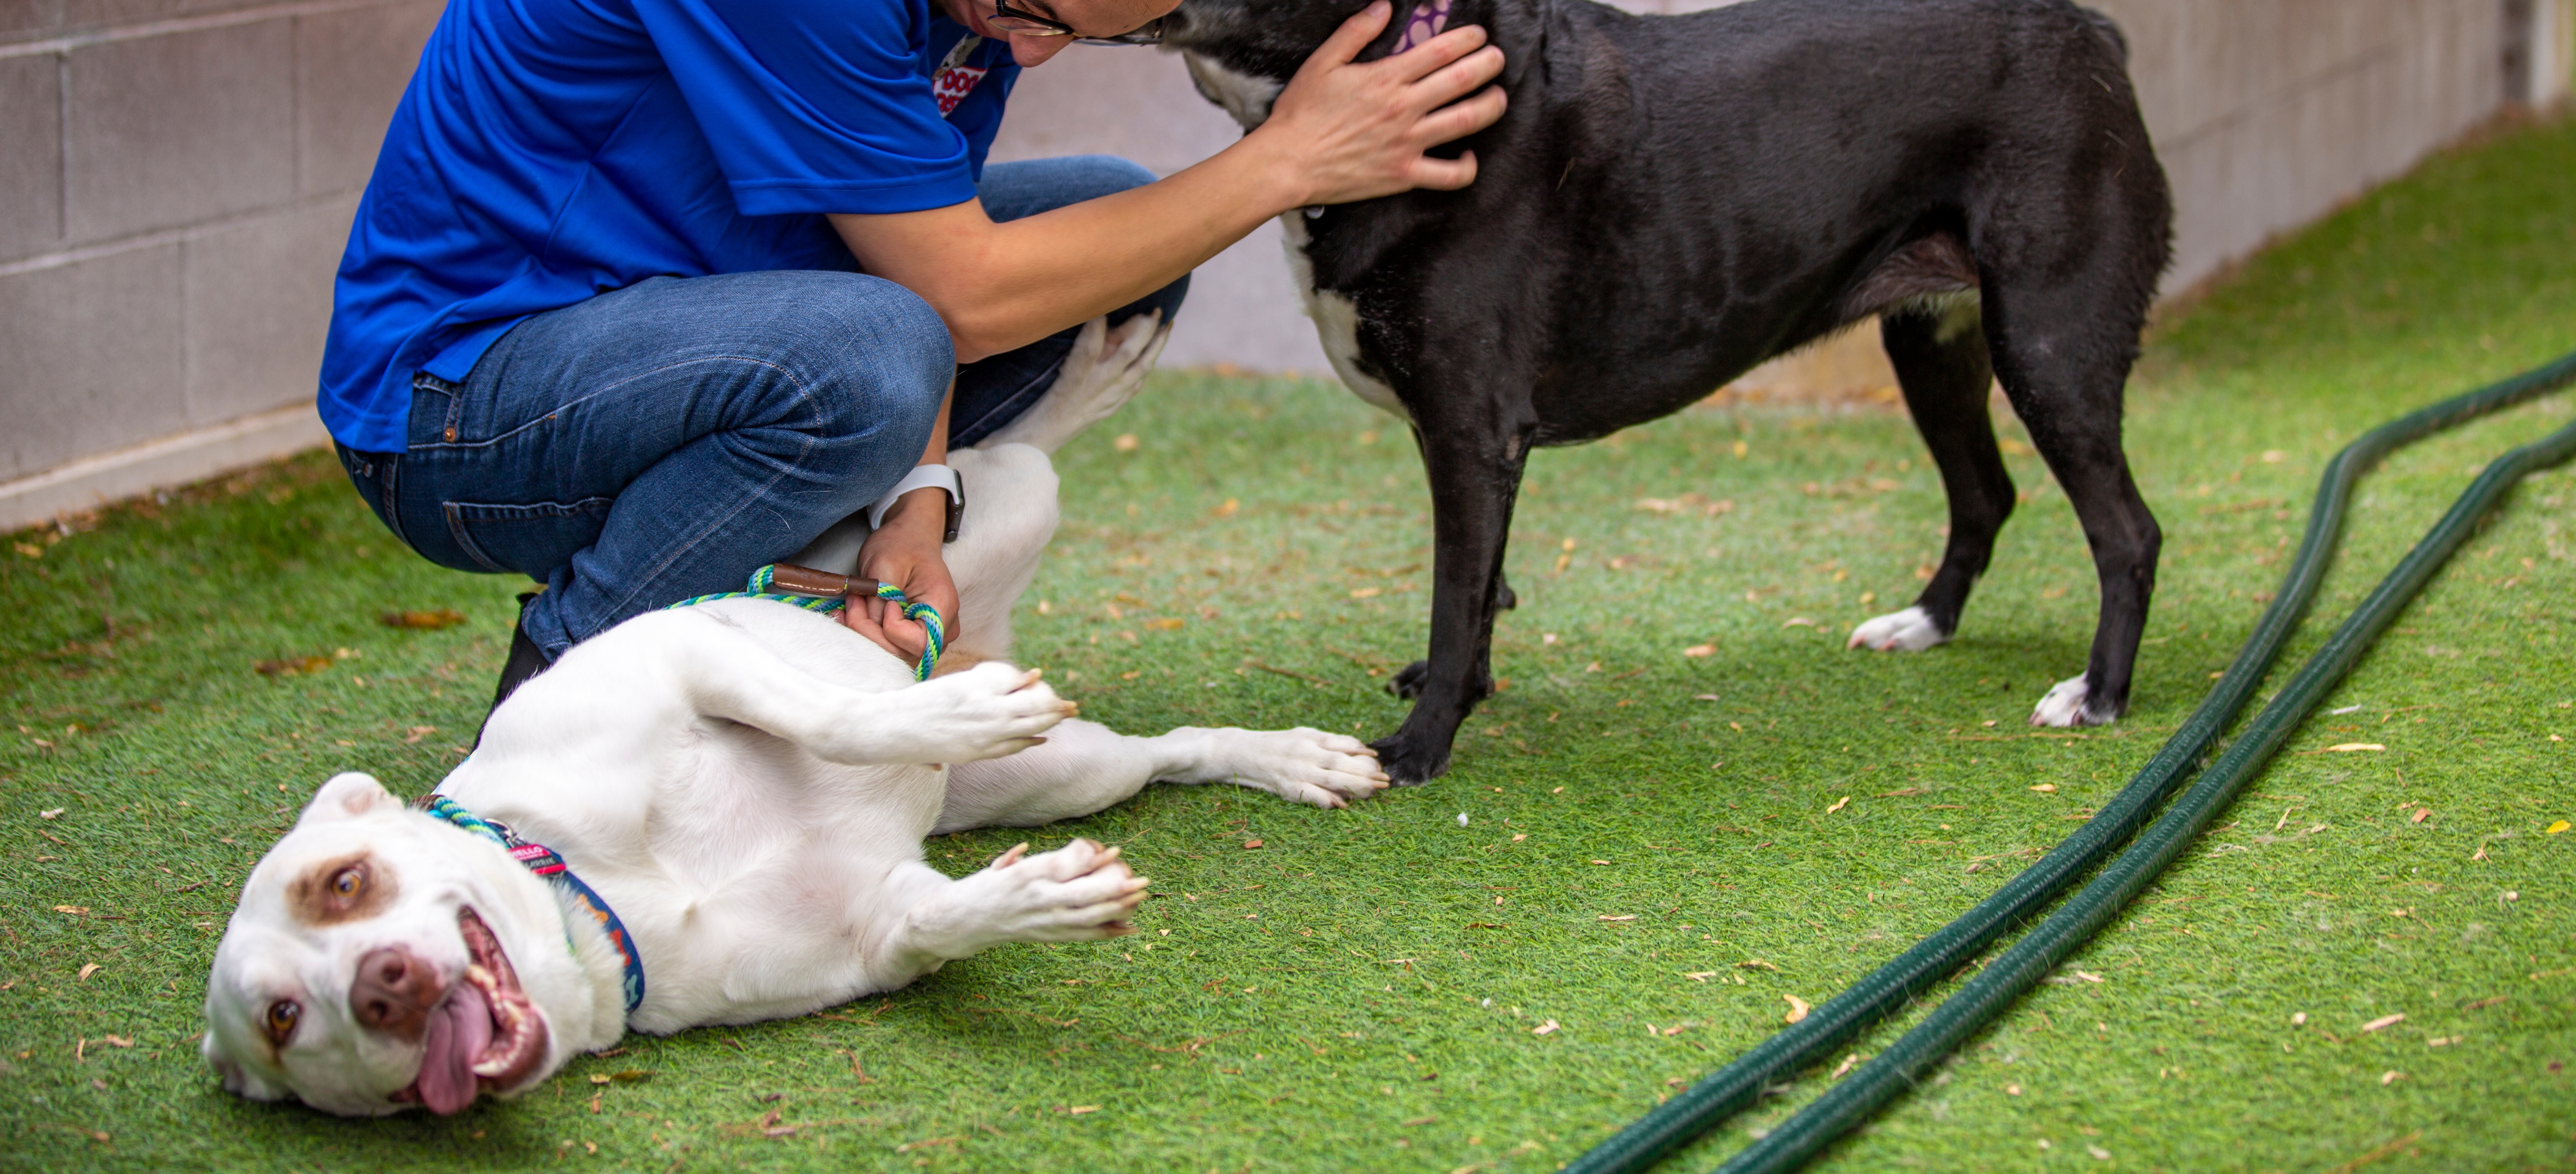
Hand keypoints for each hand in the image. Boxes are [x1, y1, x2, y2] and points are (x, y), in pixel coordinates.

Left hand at [848, 487, 962, 664]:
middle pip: (904, 653)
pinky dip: (869, 635)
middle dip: (869, 632)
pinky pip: (891, 647)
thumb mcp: (884, 564)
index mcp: (943, 606)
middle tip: (852, 603)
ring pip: (894, 654)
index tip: (883, 600)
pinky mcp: (916, 636)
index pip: (918, 641)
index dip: (891, 628)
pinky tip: (855, 616)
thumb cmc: (901, 546)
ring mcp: (931, 635)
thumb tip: (870, 628)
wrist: (910, 538)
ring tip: (852, 607)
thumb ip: (878, 600)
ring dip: (866, 634)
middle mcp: (943, 628)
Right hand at [1254, 0, 1508, 206]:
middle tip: (1497, 59)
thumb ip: (1355, 32)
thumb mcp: (1322, 63)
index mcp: (1386, 77)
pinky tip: (1470, 157)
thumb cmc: (1302, 113)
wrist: (1288, 163)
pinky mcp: (1404, 174)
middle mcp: (1404, 108)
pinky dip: (1466, 167)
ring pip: (1466, 122)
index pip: (1441, 51)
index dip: (1468, 40)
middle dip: (1488, 65)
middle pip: (1462, 81)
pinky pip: (1448, 175)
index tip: (1478, 37)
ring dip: (1490, 106)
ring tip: (1498, 98)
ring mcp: (1408, 143)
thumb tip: (1383, 7)